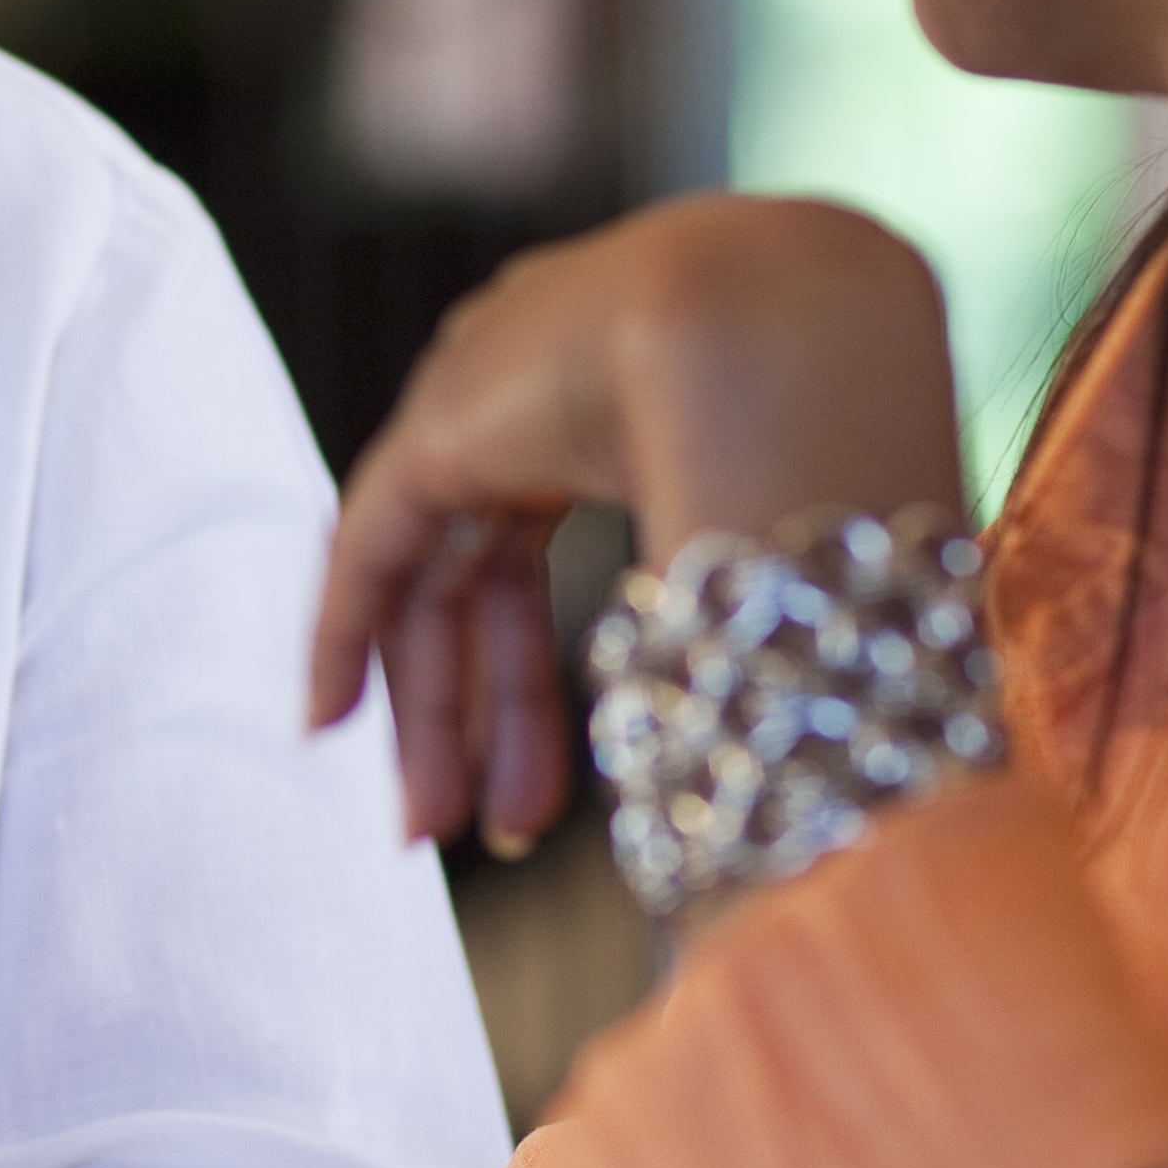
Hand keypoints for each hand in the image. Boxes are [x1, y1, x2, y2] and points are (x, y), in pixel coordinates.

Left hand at [311, 198, 965, 855]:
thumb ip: (749, 636)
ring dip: (432, 709)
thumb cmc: (842, 439)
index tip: (548, 790)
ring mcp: (490, 393)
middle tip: (491, 831)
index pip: (540, 563)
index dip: (528, 680)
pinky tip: (325, 723)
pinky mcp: (442, 419)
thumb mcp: (786, 559)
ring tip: (432, 828)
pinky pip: (371, 543)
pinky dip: (343, 632)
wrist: (804, 336)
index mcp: (630, 406)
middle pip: (490, 581)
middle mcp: (543, 392)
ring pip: (436, 577)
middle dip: (493, 715)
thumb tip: (779, 764)